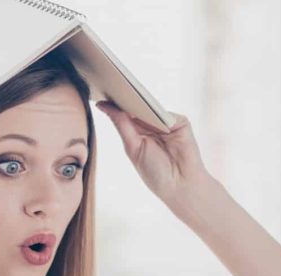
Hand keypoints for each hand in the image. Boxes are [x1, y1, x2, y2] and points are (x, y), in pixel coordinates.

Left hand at [95, 101, 210, 204]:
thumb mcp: (133, 147)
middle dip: (126, 98)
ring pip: (151, 106)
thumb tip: (103, 106)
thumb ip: (121, 125)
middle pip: (137, 106)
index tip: (101, 93)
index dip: (114, 104)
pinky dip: (157, 110)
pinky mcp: (180, 122)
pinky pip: (165, 112)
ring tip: (125, 93)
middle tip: (111, 86)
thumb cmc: (155, 172)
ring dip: (140, 101)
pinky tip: (147, 109)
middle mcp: (152, 126)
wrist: (180, 185)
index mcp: (138, 133)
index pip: (125, 114)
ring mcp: (166, 123)